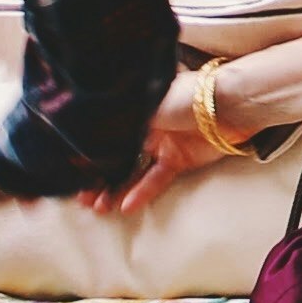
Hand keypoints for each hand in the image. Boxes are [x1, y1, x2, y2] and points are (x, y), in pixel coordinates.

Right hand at [85, 70, 224, 217]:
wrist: (229, 106)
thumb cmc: (188, 95)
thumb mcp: (145, 104)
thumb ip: (119, 121)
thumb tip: (88, 131)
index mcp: (137, 108)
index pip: (108, 133)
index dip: (90, 152)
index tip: (72, 170)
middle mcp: (147, 126)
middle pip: (117, 154)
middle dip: (98, 176)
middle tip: (81, 196)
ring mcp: (163, 145)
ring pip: (133, 170)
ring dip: (115, 188)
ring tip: (99, 207)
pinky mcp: (180, 161)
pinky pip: (156, 179)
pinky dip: (141, 192)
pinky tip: (125, 205)